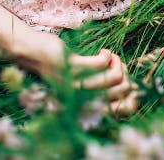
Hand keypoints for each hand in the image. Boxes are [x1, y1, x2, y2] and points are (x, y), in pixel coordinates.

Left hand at [20, 37, 138, 115]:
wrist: (31, 52)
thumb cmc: (59, 65)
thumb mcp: (81, 80)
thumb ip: (99, 84)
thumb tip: (128, 83)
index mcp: (85, 104)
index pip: (119, 110)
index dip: (132, 97)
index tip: (127, 80)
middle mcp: (82, 98)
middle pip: (121, 89)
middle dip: (124, 73)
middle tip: (116, 63)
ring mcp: (77, 83)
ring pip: (113, 76)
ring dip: (117, 63)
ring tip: (110, 57)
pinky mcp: (72, 67)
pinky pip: (100, 63)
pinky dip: (107, 55)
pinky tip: (103, 52)